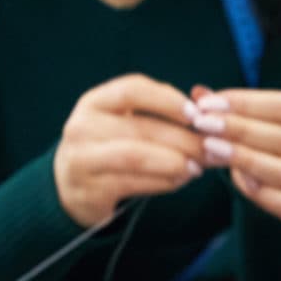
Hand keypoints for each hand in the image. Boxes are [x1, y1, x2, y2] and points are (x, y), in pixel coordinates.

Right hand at [53, 74, 209, 226]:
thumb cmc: (109, 147)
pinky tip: (180, 180)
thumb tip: (208, 114)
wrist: (69, 185)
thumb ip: (159, 113)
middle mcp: (81, 128)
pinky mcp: (89, 190)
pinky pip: (134, 183)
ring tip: (198, 167)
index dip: (166, 99)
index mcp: (93, 103)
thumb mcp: (123, 121)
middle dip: (182, 138)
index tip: (195, 113)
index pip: (131, 90)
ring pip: (137, 156)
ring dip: (174, 162)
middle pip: (140, 128)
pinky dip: (163, 182)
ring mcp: (81, 160)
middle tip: (210, 148)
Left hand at [189, 86, 280, 222]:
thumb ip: (230, 106)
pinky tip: (235, 177)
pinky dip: (257, 191)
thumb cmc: (270, 135)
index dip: (244, 104)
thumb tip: (198, 92)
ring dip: (243, 159)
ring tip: (210, 147)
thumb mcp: (257, 115)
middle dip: (238, 130)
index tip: (208, 103)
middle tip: (203, 124)